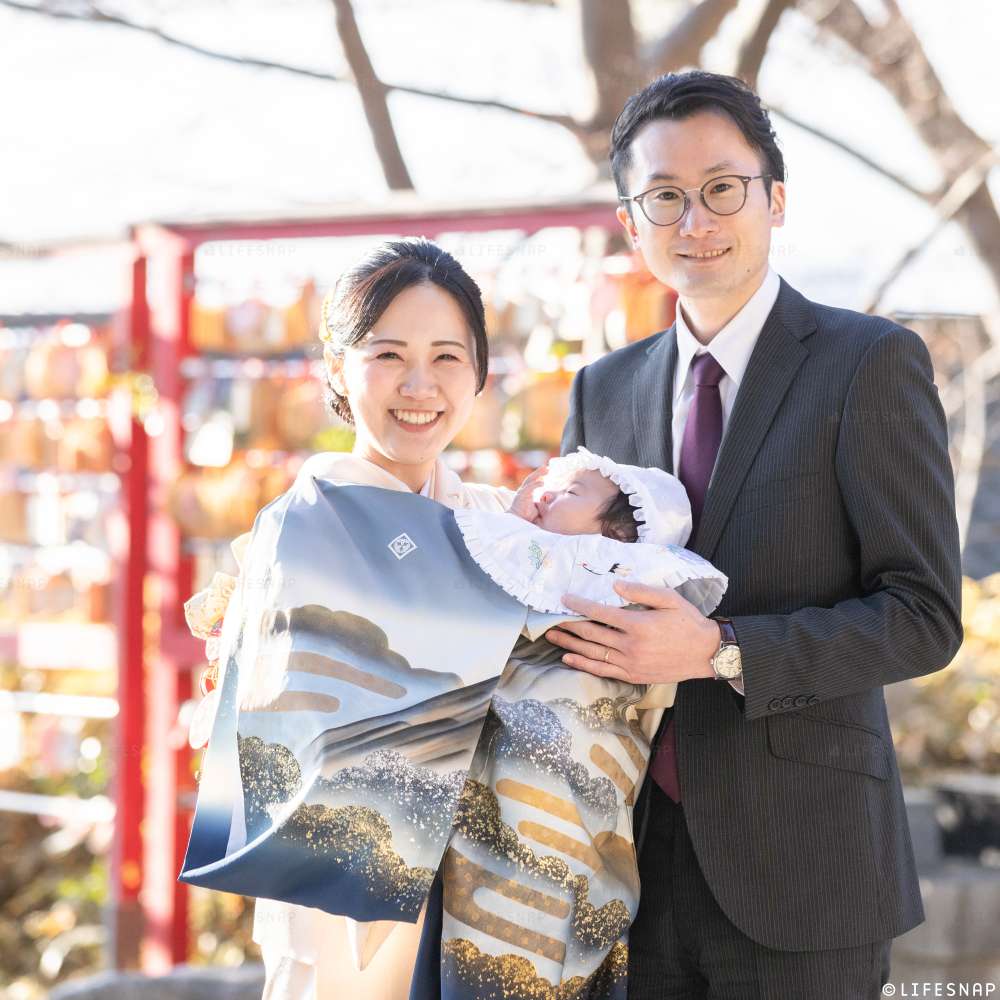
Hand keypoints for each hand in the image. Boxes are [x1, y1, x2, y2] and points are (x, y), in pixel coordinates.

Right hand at [507, 464, 548, 522]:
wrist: (517, 521)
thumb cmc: (527, 516)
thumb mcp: (538, 508)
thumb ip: (543, 502)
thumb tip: (551, 499)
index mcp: (527, 492)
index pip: (533, 481)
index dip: (539, 476)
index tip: (547, 471)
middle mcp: (524, 490)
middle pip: (532, 478)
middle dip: (539, 472)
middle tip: (547, 467)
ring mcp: (522, 492)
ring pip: (530, 480)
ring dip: (538, 474)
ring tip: (546, 470)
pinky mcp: (521, 496)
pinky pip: (529, 488)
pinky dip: (535, 484)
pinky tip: (542, 482)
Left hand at [545, 580, 720, 682]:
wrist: (706, 654)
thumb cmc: (688, 622)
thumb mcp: (669, 598)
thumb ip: (641, 591)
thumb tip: (615, 585)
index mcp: (638, 624)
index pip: (600, 613)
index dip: (579, 606)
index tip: (564, 599)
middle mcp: (630, 646)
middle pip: (591, 634)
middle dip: (568, 625)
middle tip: (550, 619)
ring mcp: (630, 663)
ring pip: (592, 654)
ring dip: (569, 645)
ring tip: (552, 637)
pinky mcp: (633, 675)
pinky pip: (602, 671)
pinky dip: (583, 665)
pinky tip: (568, 658)